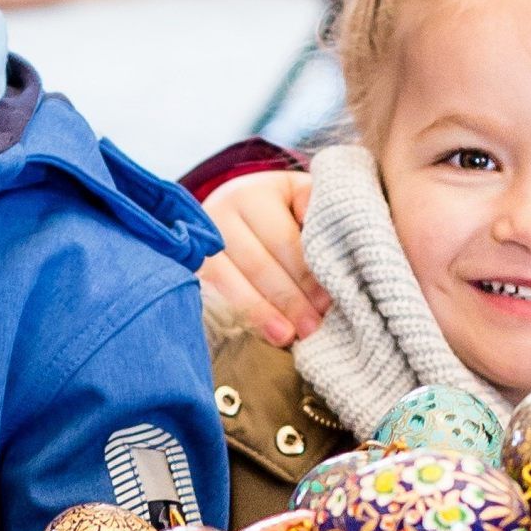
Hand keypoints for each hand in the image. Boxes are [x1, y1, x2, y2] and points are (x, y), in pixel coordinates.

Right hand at [201, 170, 324, 345]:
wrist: (231, 218)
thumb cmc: (281, 215)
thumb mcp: (301, 203)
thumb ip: (321, 219)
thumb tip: (344, 259)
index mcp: (256, 192)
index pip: (285, 239)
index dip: (307, 274)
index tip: (328, 303)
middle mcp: (222, 209)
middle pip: (258, 261)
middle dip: (289, 298)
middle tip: (314, 327)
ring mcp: (198, 238)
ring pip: (230, 279)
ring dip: (261, 312)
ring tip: (288, 337)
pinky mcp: (186, 265)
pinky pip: (210, 293)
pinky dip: (236, 315)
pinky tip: (256, 333)